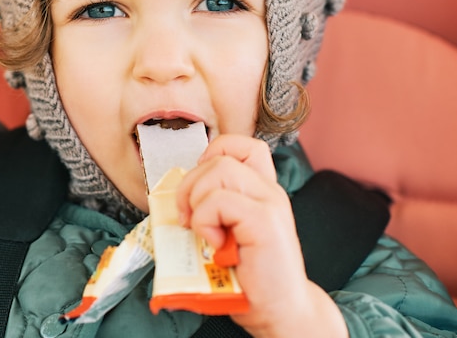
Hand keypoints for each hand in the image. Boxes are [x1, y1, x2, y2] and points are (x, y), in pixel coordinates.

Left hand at [175, 135, 347, 337]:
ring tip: (204, 232)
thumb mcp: (227, 233)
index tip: (199, 189)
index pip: (241, 145)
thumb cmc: (249, 276)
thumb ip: (213, 209)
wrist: (281, 311)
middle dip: (190, 186)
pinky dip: (205, 221)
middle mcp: (268, 191)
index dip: (212, 154)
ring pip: (219, 170)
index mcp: (261, 190)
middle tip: (188, 219)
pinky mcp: (265, 222)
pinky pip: (220, 201)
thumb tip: (176, 197)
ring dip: (198, 201)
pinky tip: (215, 244)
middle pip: (219, 157)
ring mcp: (270, 204)